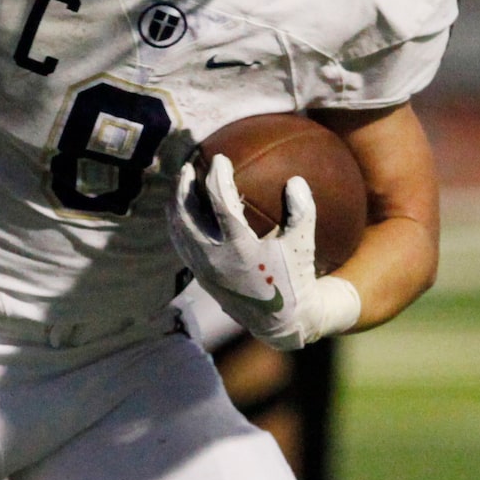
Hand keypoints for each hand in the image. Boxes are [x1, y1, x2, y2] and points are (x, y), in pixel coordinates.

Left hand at [169, 155, 361, 352]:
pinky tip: (185, 211)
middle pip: (186, 214)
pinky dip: (179, 223)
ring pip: (178, 229)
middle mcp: (214, 257)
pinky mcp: (199, 276)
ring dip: (177, 204)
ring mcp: (202, 268)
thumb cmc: (294, 280)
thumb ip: (302, 212)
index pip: (221, 201)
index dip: (218, 175)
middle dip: (183, 187)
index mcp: (239, 247)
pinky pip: (181, 243)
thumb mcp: (303, 246)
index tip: (219, 158)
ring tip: (181, 185)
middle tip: (187, 166)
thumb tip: (295, 180)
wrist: (279, 321)